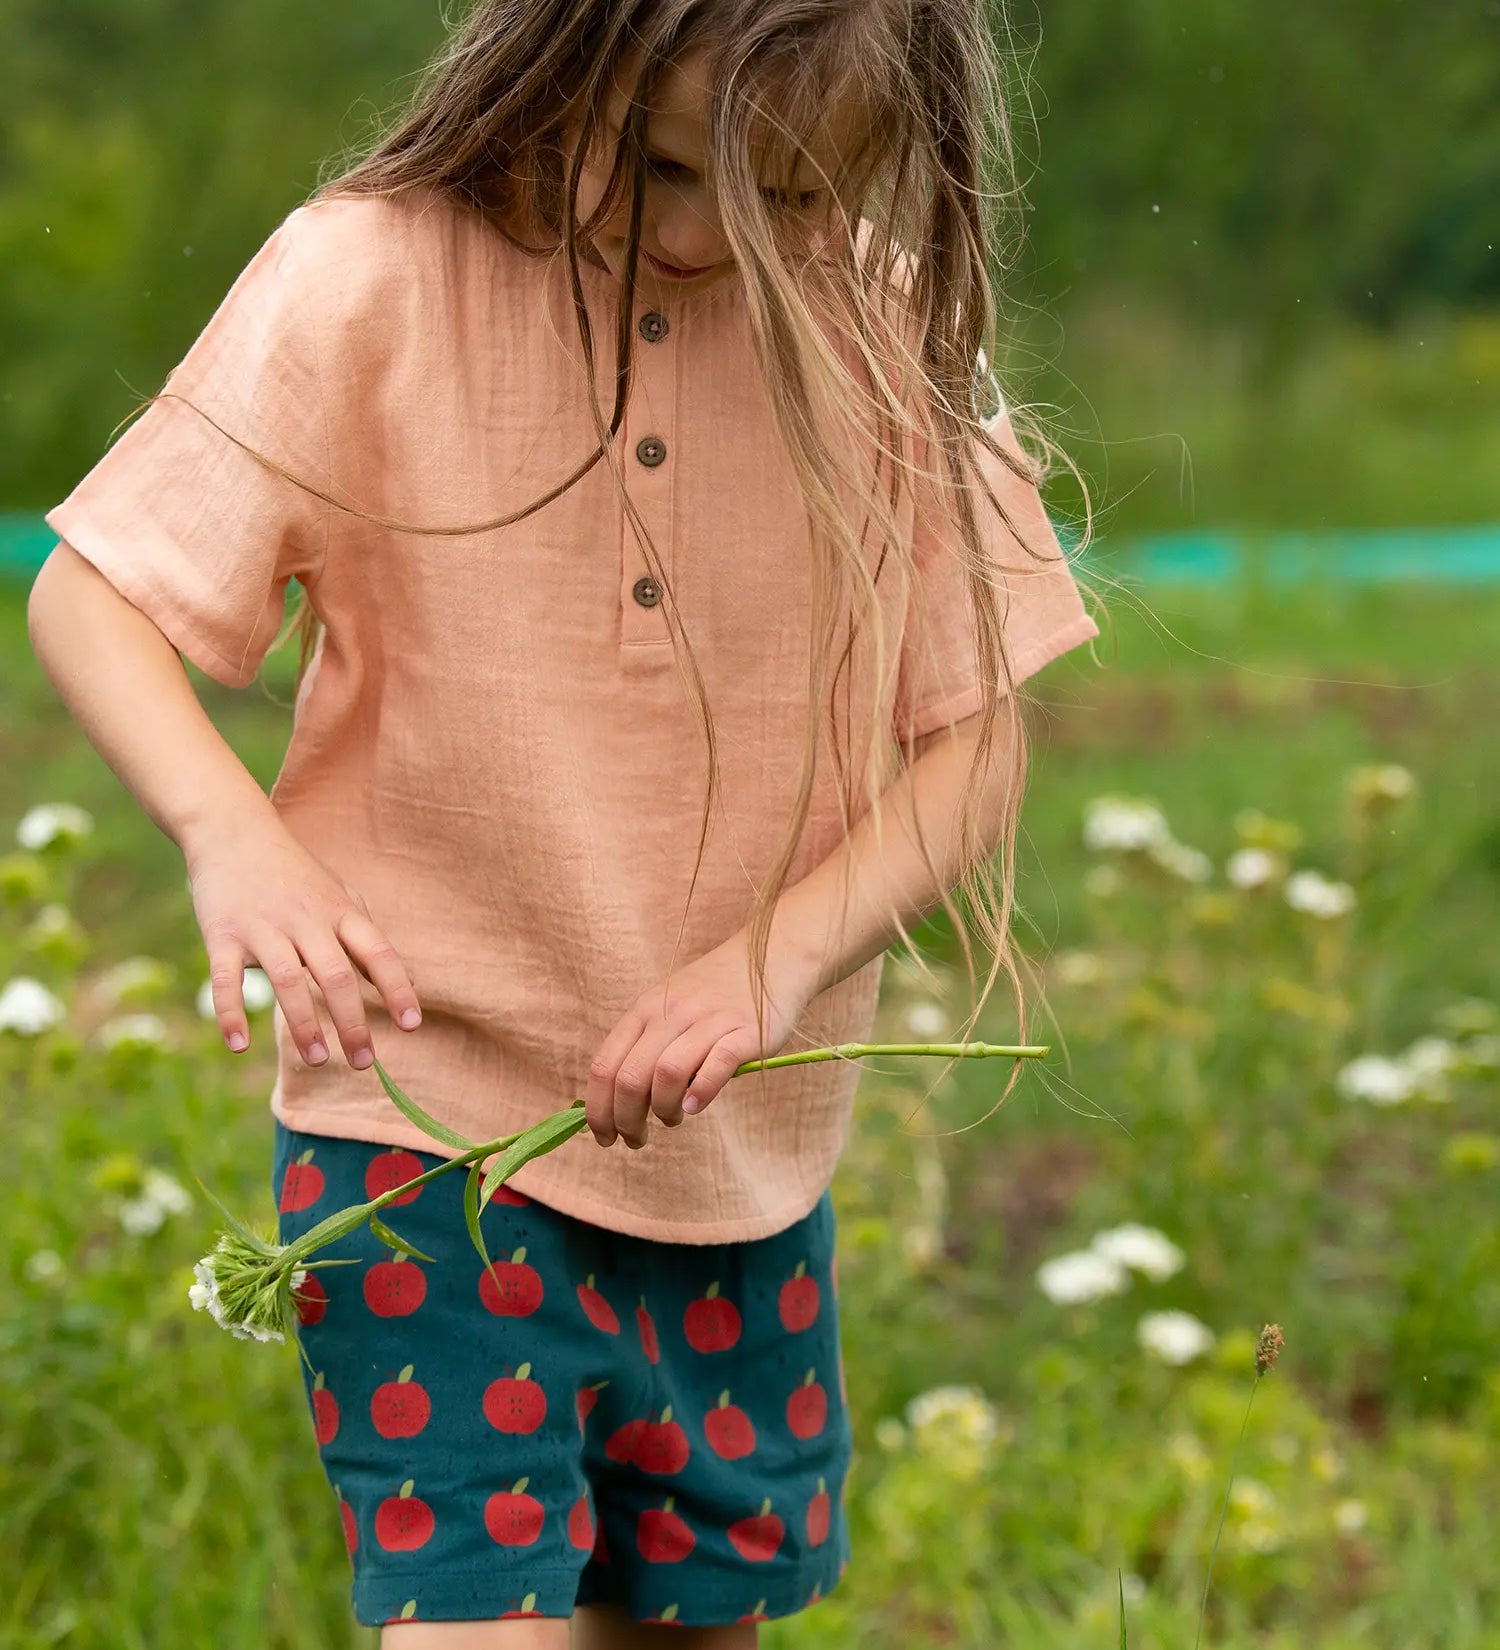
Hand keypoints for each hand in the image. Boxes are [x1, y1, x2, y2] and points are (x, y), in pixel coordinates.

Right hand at [186, 818, 421, 1069]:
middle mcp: (305, 918)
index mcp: (340, 911)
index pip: (378, 952)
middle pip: (336, 975)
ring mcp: (263, 926)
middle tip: (363, 1062)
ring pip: (288, 980)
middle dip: (352, 1022)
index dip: (397, 989)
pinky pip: (226, 977)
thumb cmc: (293, 872)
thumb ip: (366, 937)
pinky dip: (231, 1012)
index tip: (412, 1025)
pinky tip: (239, 1044)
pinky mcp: (222, 933)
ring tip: (319, 1060)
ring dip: (304, 1024)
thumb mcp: (338, 895)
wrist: (233, 829)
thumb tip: (403, 982)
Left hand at [583, 931, 821, 1148]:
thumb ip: (647, 1046)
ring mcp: (709, 1020)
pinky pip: (716, 1065)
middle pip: (631, 1077)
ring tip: (673, 1119)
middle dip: (626, 1119)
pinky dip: (701, 1092)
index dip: (598, 1109)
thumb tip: (620, 1103)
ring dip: (664, 1109)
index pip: (605, 1065)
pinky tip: (697, 1106)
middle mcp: (671, 1013)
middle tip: (636, 1140)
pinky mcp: (745, 1031)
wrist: (771, 957)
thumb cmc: (715, 994)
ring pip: (668, 1073)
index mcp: (645, 1009)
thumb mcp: (669, 1008)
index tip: (604, 1136)